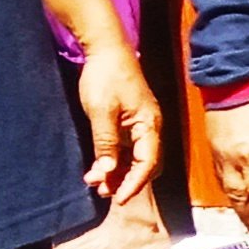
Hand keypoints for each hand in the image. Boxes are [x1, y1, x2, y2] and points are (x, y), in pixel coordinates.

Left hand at [74, 41, 163, 206]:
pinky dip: (116, 160)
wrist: (106, 49)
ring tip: (98, 184)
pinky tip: (100, 167)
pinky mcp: (130, 121)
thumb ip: (105, 143)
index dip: (133, 184)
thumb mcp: (101, 111)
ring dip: (119, 172)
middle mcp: (150, 127)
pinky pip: (128, 148)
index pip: (147, 163)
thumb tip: (105, 173)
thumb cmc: (105, 77)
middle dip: (127, 182)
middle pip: (146, 164)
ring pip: (136, 158)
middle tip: (105, 194)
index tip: (118, 199)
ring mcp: (141, 124)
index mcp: (150, 125)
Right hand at [205, 94, 248, 229]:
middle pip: (238, 195)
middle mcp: (231, 158)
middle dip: (246, 214)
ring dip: (235, 203)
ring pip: (225, 186)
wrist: (233, 76)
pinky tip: (232, 191)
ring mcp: (219, 151)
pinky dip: (226, 187)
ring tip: (243, 216)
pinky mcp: (212, 143)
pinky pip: (218, 172)